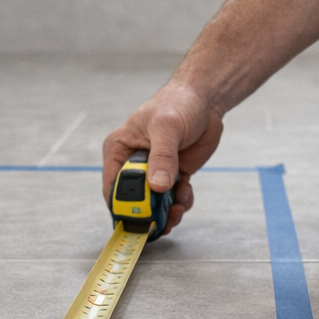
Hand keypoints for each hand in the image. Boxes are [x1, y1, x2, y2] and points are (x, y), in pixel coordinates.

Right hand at [102, 81, 224, 233]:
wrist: (205, 101)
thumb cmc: (177, 104)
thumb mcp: (167, 127)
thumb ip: (162, 157)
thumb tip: (158, 185)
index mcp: (119, 150)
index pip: (113, 185)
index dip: (123, 205)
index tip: (139, 217)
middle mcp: (132, 164)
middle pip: (133, 200)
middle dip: (149, 212)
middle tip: (165, 217)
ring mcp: (153, 172)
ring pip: (154, 204)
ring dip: (167, 211)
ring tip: (180, 205)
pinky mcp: (172, 176)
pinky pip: (173, 199)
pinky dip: (181, 203)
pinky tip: (186, 192)